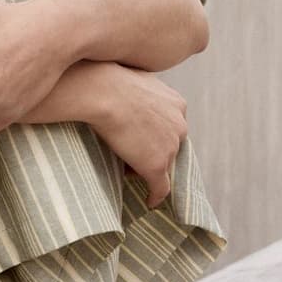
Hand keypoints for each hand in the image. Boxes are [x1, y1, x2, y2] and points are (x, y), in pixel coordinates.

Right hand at [89, 63, 189, 208]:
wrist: (101, 92)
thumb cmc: (106, 81)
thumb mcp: (131, 79)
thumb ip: (138, 90)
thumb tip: (119, 89)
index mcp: (176, 103)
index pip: (171, 125)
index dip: (156, 134)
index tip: (143, 139)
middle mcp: (180, 125)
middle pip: (171, 147)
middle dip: (154, 152)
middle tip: (134, 155)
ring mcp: (170, 147)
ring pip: (163, 165)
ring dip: (148, 169)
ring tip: (127, 171)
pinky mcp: (156, 165)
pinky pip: (161, 187)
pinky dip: (156, 196)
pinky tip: (149, 202)